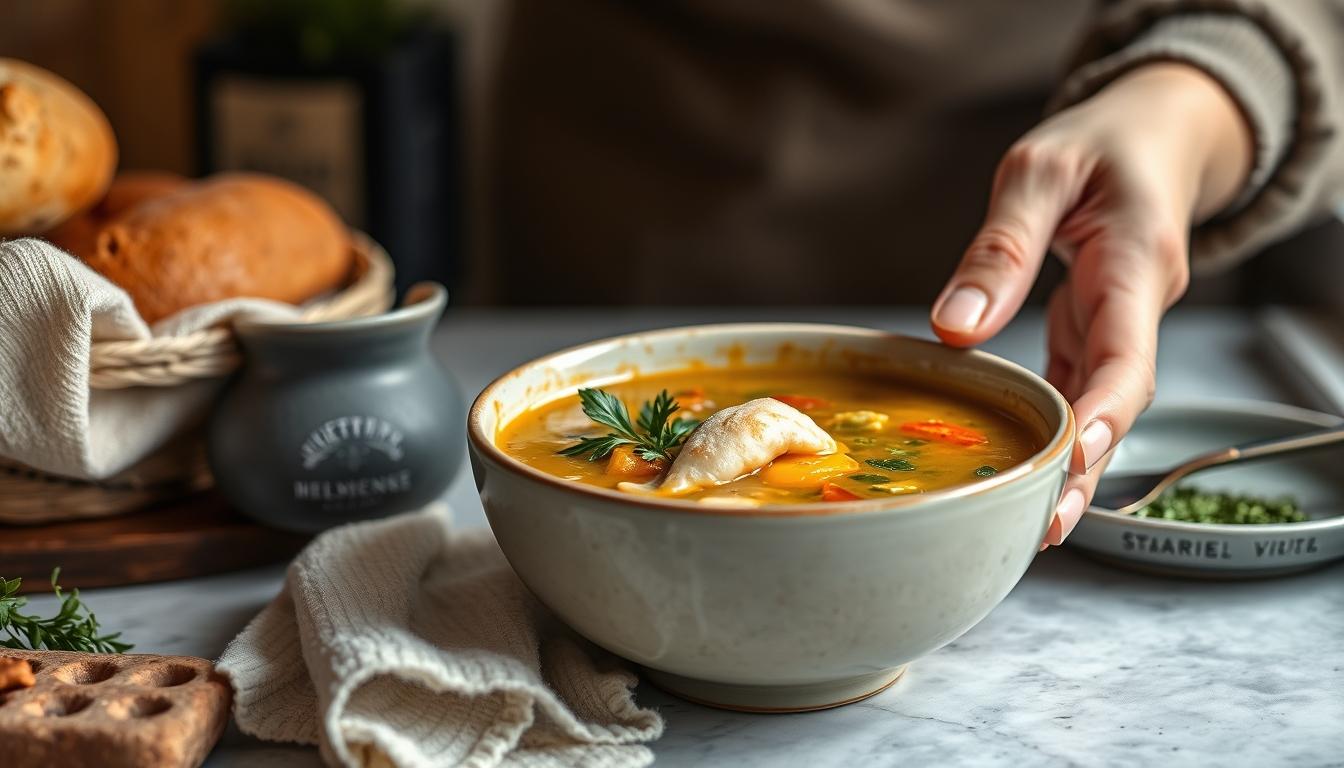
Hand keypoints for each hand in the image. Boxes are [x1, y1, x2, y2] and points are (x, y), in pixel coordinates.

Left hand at [929, 63, 1252, 546]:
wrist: (1150, 136)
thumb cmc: (1100, 146)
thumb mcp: (1041, 171)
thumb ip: (1002, 247)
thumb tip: (955, 324)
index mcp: (1137, 264)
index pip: (1128, 354)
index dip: (1103, 413)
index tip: (1072, 458)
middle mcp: (1135, 308)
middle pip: (1118, 401)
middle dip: (1085, 467)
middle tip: (1044, 528)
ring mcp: (1117, 325)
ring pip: (1098, 405)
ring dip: (1069, 464)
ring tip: (1029, 523)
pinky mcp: (1093, 331)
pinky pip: (1075, 387)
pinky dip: (1051, 429)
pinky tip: (1020, 468)